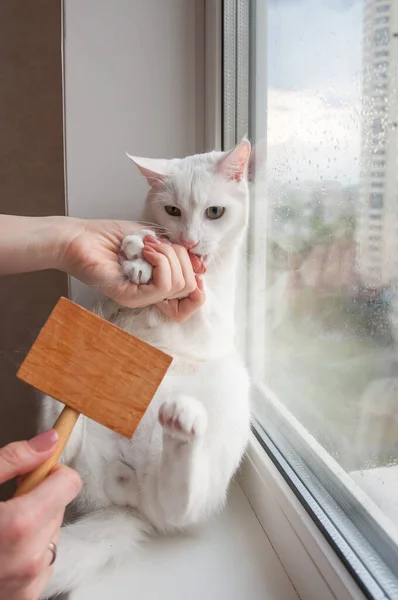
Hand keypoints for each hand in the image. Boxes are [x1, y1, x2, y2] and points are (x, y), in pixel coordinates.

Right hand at [0, 431, 80, 599]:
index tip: (30, 473)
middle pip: (60, 506)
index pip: (69, 483)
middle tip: (5, 504)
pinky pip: (43, 560)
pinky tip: (1, 549)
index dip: (50, 472)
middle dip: (37, 498)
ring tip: (0, 529)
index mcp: (20, 526)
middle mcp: (31, 559)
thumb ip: (14, 459)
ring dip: (33, 525)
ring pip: (52, 533)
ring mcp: (30, 582)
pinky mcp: (27, 596)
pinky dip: (28, 550)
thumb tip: (48, 441)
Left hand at [62, 220, 205, 314]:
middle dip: (181, 257)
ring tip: (147, 245)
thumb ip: (177, 253)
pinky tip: (145, 250)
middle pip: (189, 286)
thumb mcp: (154, 240)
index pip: (192, 299)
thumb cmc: (112, 236)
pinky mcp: (130, 297)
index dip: (198, 278)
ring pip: (178, 285)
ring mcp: (141, 298)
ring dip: (168, 256)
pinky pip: (163, 286)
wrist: (80, 237)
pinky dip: (160, 262)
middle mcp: (151, 295)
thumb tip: (201, 265)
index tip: (189, 258)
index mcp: (158, 284)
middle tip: (157, 244)